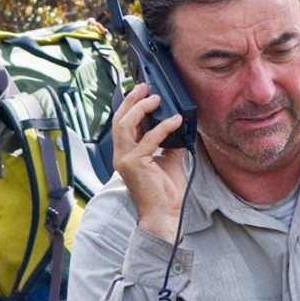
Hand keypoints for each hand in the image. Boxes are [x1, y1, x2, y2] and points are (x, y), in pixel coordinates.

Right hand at [111, 82, 188, 240]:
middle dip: (131, 100)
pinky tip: (175, 120)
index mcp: (127, 153)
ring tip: (156, 98)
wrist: (165, 214)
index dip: (130, 105)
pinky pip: (149, 140)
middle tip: (145, 86)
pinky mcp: (135, 164)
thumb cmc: (165, 191)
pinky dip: (162, 127)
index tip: (142, 91)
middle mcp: (121, 155)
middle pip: (120, 120)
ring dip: (141, 108)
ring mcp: (125, 159)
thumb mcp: (169, 160)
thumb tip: (179, 125)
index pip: (123, 124)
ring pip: (126, 125)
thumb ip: (169, 142)